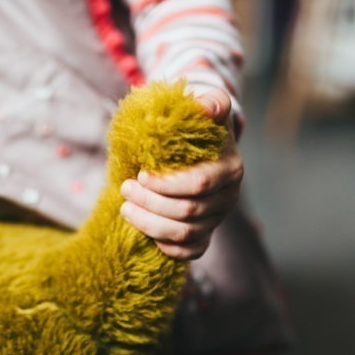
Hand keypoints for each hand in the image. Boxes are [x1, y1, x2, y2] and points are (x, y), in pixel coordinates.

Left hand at [120, 89, 242, 259]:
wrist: (200, 144)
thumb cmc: (197, 123)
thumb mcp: (206, 106)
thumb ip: (210, 102)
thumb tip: (206, 107)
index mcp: (230, 170)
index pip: (198, 185)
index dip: (165, 185)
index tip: (140, 173)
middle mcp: (229, 198)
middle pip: (187, 212)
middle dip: (150, 203)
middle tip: (125, 188)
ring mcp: (217, 219)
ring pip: (184, 234)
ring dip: (149, 224)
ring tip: (125, 208)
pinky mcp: (206, 234)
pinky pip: (189, 252)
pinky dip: (165, 247)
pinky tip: (144, 231)